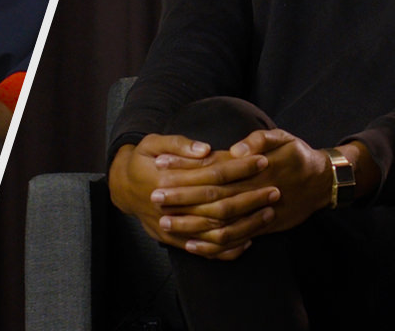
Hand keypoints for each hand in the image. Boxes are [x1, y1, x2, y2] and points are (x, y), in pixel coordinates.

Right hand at [109, 134, 275, 259]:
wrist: (120, 187)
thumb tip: (206, 150)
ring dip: (244, 225)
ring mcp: (171, 228)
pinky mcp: (172, 240)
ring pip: (214, 232)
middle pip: (217, 206)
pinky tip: (247, 243)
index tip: (261, 161)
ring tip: (269, 214)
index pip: (212, 175)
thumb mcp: (153, 143)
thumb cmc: (141, 159)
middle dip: (249, 198)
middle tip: (275, 189)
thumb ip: (179, 145)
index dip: (239, 168)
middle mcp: (170, 207)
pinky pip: (203, 250)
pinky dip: (226, 250)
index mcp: (167, 180)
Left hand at [152, 128, 331, 258]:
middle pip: (210, 196)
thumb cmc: (298, 156)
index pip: (211, 166)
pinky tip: (191, 244)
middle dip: (180, 197)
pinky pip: (233, 240)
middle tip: (153, 197)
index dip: (185, 167)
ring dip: (190, 223)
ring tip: (165, 222)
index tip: (161, 165)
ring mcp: (255, 212)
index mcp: (252, 167)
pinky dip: (211, 244)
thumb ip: (259, 139)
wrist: (321, 182)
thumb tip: (237, 149)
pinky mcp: (260, 228)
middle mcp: (251, 191)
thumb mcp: (283, 137)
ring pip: (218, 222)